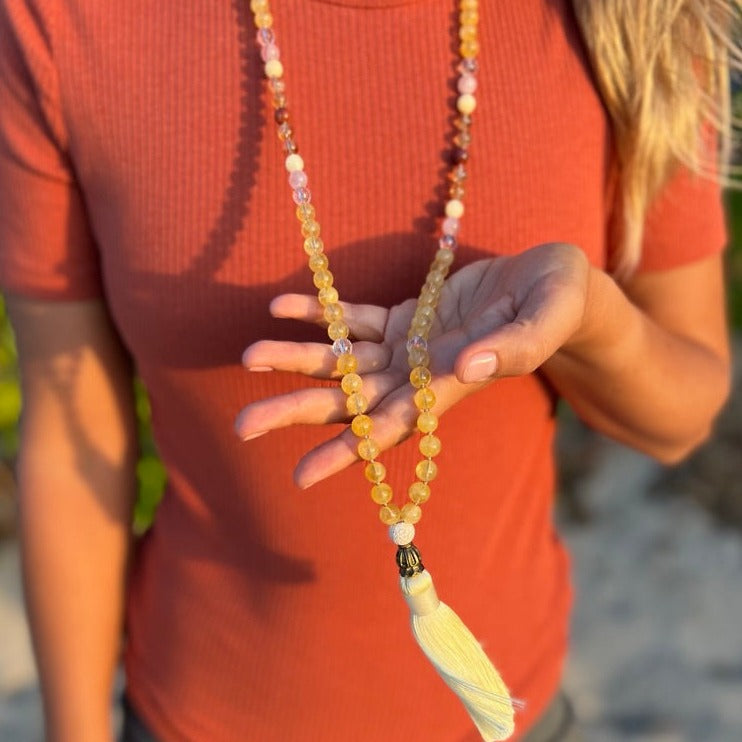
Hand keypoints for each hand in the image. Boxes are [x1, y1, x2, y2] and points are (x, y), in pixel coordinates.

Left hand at [236, 242, 589, 486]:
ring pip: (344, 359)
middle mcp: (420, 375)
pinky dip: (321, 313)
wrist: (556, 285)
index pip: (389, 427)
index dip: (347, 449)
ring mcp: (409, 346)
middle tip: (242, 426)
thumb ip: (513, 347)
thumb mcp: (546, 319)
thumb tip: (467, 367)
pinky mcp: (405, 316)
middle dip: (298, 410)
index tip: (300, 475)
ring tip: (248, 357)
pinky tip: (282, 306)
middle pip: (351, 400)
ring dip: (298, 359)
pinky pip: (355, 317)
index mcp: (450, 387)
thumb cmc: (561, 304)